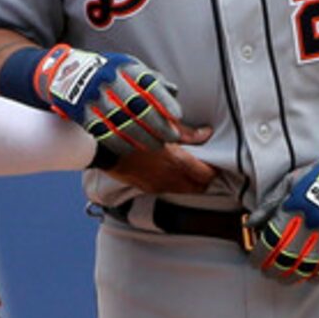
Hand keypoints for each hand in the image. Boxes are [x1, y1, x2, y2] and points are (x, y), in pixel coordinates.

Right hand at [34, 43, 192, 150]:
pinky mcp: (82, 114)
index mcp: (124, 67)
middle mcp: (109, 80)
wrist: (64, 73)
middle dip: (158, 125)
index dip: (164, 102)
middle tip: (172, 137)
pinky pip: (104, 133)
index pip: (149, 84)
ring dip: (143, 139)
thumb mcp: (128, 66)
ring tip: (158, 146)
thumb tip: (174, 92)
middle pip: (138, 107)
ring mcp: (94, 98)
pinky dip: (122, 144)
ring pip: (123, 123)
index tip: (177, 117)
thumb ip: (152, 79)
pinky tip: (134, 149)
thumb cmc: (106, 71)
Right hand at [102, 139, 218, 194]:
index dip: (214, 168)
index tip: (214, 160)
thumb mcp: (162, 127)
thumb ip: (188, 133)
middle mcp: (170, 179)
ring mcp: (158, 186)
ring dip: (190, 181)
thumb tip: (206, 133)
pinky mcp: (147, 189)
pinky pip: (169, 189)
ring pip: (185, 190)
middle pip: (200, 187)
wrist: (104, 148)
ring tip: (187, 167)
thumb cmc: (132, 132)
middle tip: (204, 165)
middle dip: (205, 178)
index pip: (207, 175)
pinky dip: (175, 182)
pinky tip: (170, 170)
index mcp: (177, 162)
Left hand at [249, 130, 318, 284]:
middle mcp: (310, 224)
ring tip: (284, 278)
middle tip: (267, 272)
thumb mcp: (289, 183)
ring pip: (306, 267)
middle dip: (272, 271)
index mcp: (294, 208)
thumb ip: (269, 205)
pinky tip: (309, 277)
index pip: (270, 242)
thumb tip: (251, 223)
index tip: (255, 261)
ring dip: (292, 277)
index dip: (259, 257)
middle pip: (286, 259)